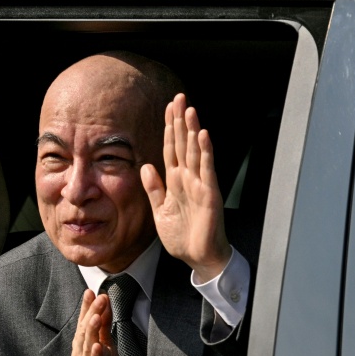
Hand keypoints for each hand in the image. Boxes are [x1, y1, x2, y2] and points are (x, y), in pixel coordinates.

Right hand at [71, 289, 120, 355]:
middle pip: (84, 331)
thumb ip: (103, 326)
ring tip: (96, 316)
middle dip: (91, 313)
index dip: (86, 307)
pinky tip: (97, 346)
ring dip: (91, 330)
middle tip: (99, 298)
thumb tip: (105, 305)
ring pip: (87, 346)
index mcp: (83, 344)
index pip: (83, 322)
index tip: (91, 291)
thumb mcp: (105, 345)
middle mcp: (81, 354)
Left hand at [141, 93, 230, 281]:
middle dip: (180, 121)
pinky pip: (206, 169)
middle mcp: (189, 178)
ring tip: (189, 110)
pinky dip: (205, 152)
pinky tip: (203, 135)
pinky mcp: (209, 193)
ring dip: (192, 130)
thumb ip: (153, 188)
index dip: (169, 128)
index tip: (167, 108)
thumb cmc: (183, 235)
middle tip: (178, 97)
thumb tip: (145, 166)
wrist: (198, 257)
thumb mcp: (160, 210)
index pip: (171, 148)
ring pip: (195, 151)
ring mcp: (200, 184)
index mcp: (176, 181)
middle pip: (183, 143)